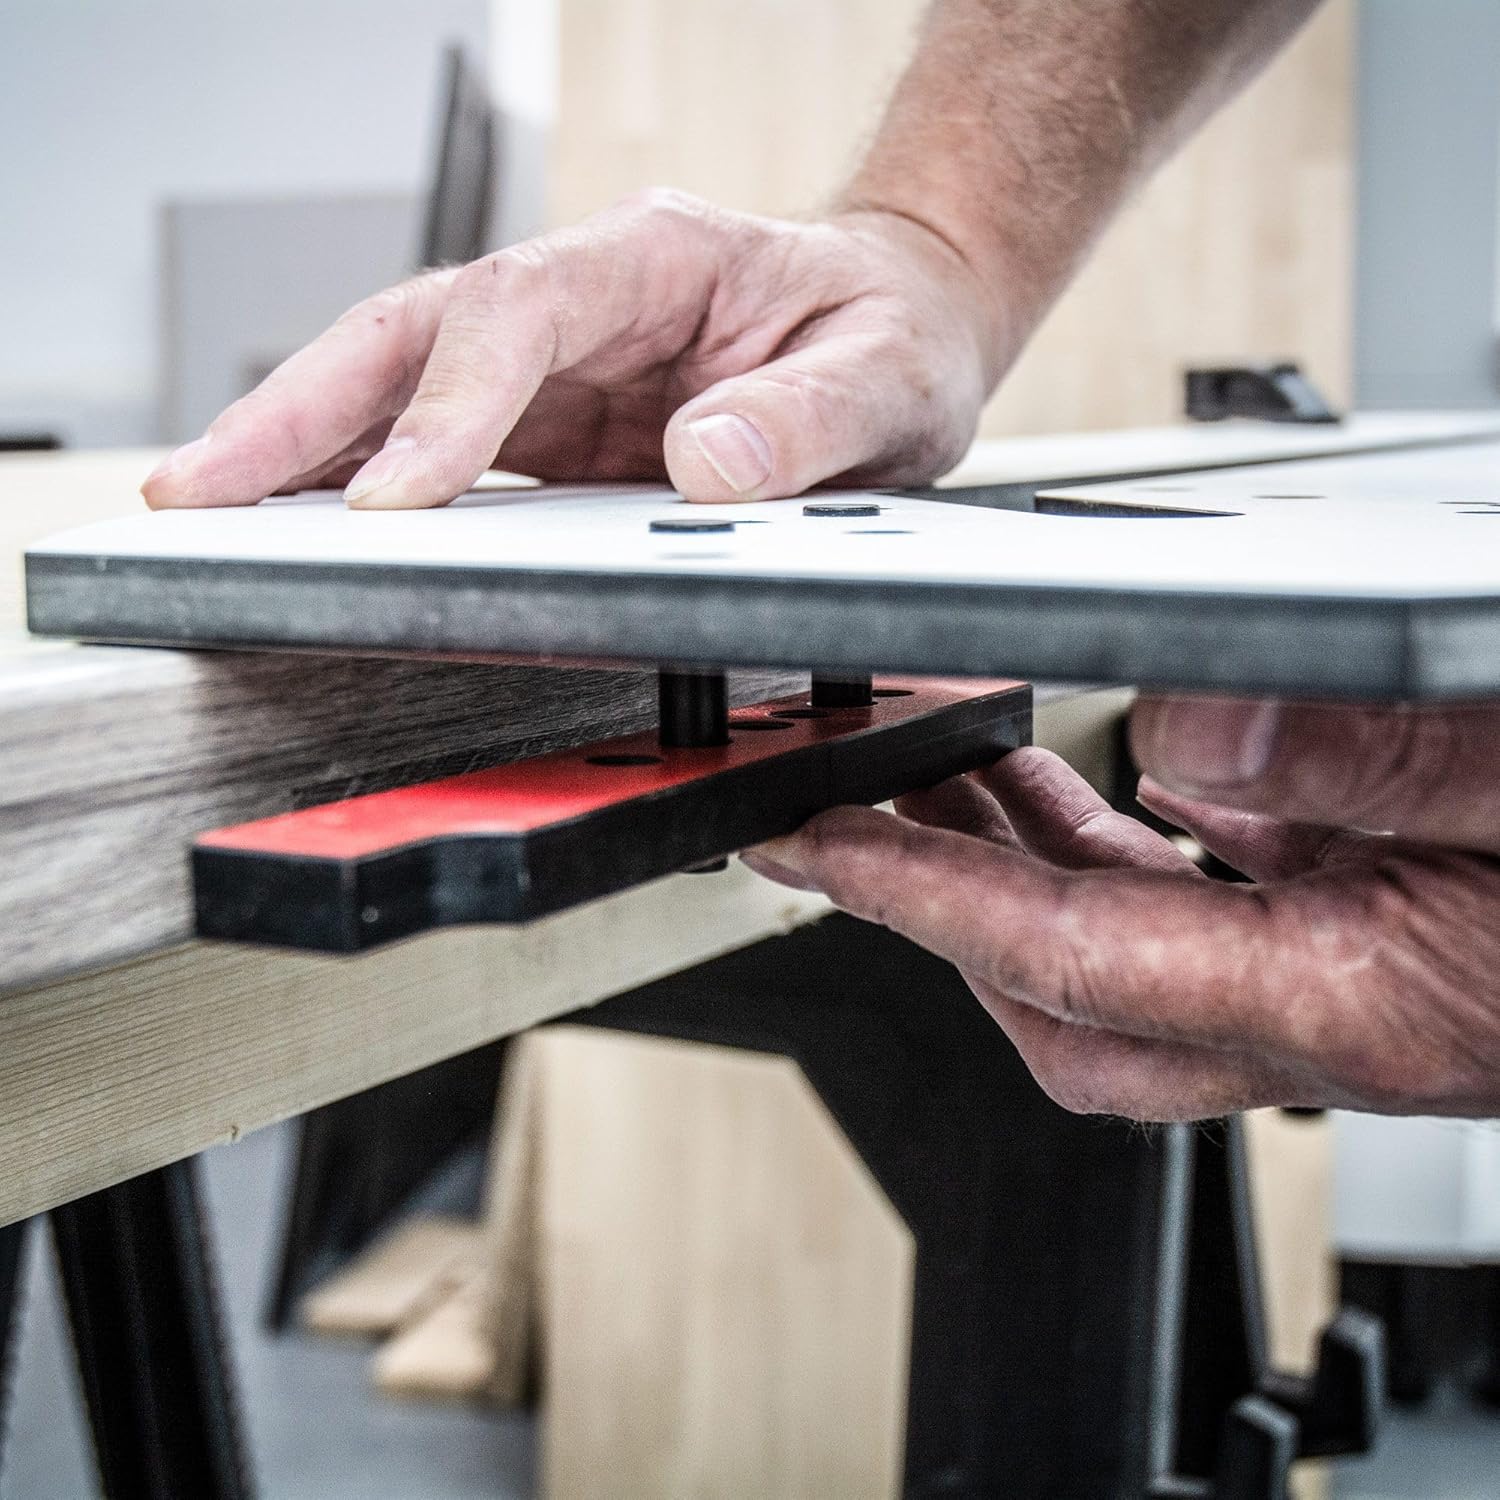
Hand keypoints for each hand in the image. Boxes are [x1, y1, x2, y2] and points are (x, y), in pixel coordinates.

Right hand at [142, 191, 1006, 510]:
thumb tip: (706, 467)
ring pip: (403, 386)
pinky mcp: (560, 425)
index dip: (448, 404)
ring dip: (303, 449)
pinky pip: (444, 446)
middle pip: (414, 333)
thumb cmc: (891, 332)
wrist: (897, 326)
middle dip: (301, 410)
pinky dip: (368, 484)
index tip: (399, 496)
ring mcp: (564, 366)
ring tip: (212, 510)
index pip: (519, 313)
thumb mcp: (887, 375)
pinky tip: (312, 527)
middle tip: (202, 486)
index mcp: (656, 261)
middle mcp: (588, 305)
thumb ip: (809, 420)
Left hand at [741, 699, 1499, 1121]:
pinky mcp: (1367, 925)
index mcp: (1366, 1006)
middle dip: (941, 898)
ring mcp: (1344, 975)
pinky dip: (1119, 834)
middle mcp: (1334, 1012)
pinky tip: (1100, 765)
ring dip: (1014, 856)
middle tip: (858, 792)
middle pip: (1064, 992)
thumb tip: (1195, 735)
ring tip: (941, 756)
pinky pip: (1199, 894)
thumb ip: (1378, 763)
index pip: (1074, 959)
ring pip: (1118, 945)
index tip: (821, 842)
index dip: (926, 899)